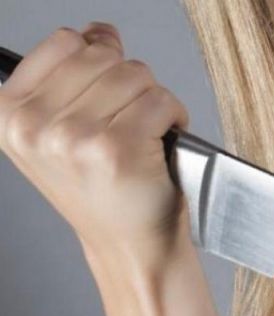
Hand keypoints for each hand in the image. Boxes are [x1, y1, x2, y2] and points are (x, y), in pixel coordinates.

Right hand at [0, 22, 190, 263]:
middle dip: (130, 83)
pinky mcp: (117, 148)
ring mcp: (75, 136)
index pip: (66, 43)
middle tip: (130, 120)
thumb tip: (98, 31)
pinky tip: (162, 139)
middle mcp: (35, 125)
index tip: (106, 90)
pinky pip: (161, 100)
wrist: (127, 242)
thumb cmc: (102, 189)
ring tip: (145, 133)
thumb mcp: (62, 131)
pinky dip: (174, 115)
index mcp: (10, 115)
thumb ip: (72, 74)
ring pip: (136, 75)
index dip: (99, 60)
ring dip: (153, 101)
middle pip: (105, 57)